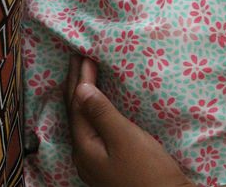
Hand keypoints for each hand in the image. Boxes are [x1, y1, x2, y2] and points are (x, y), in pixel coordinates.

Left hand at [64, 55, 193, 186]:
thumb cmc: (148, 171)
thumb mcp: (125, 138)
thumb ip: (102, 113)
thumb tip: (81, 89)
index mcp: (84, 147)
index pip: (76, 106)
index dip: (79, 79)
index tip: (83, 54)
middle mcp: (84, 155)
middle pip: (76, 113)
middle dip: (77, 85)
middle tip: (78, 58)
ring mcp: (95, 162)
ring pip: (84, 121)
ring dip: (84, 96)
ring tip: (85, 75)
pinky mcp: (108, 164)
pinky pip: (93, 129)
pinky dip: (94, 110)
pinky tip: (98, 106)